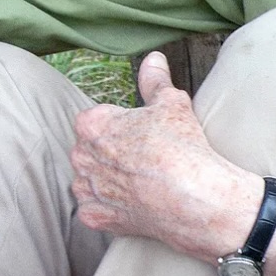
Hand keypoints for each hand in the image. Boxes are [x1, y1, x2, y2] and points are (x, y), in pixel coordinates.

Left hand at [70, 53, 275, 275]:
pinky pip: (95, 209)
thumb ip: (155, 80)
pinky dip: (109, 208)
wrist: (194, 198)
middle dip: (110, 152)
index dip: (121, 126)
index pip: (96, 120)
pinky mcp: (95, 217)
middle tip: (143, 158)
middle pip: (90, 150)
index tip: (142, 135)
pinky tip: (133, 203)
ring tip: (139, 182)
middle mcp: (81, 157)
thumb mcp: (171, 103)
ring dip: (106, 180)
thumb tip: (154, 58)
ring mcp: (87, 190)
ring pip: (89, 180)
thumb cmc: (181, 147)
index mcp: (92, 125)